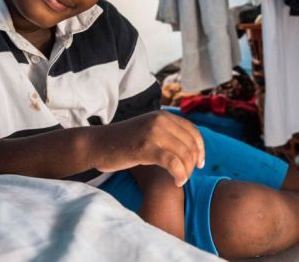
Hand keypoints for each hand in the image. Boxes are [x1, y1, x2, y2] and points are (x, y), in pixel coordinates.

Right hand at [90, 111, 204, 186]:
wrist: (97, 144)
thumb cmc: (123, 142)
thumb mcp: (148, 130)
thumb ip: (167, 133)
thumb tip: (192, 149)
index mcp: (163, 116)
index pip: (193, 132)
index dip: (201, 149)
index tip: (200, 164)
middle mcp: (161, 120)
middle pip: (191, 144)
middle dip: (193, 164)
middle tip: (186, 176)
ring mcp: (153, 132)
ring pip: (184, 154)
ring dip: (187, 171)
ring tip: (180, 180)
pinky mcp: (145, 147)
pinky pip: (173, 163)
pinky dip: (179, 174)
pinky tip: (176, 182)